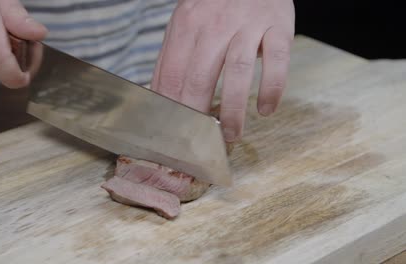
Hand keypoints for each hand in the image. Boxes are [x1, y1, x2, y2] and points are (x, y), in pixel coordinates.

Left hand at [151, 0, 294, 141]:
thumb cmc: (216, 4)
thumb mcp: (187, 21)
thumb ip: (174, 55)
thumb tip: (159, 96)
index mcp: (186, 25)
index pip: (172, 74)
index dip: (171, 108)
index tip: (173, 132)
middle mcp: (214, 25)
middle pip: (199, 77)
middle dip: (197, 116)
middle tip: (200, 142)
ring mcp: (247, 24)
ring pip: (236, 72)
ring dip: (234, 110)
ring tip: (232, 135)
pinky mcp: (277, 26)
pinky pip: (276, 61)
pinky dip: (272, 89)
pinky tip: (266, 109)